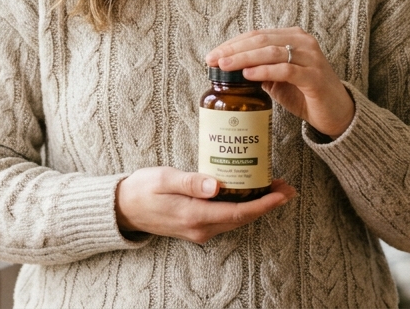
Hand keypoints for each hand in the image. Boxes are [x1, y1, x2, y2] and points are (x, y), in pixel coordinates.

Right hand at [115, 167, 294, 243]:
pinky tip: (248, 193)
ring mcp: (199, 230)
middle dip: (267, 204)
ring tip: (273, 188)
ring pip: (236, 220)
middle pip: (243, 218)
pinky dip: (242, 207)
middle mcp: (200, 228)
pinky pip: (226, 219)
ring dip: (257, 206)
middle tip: (286, 186)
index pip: (238, 212)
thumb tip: (216, 185)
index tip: (283, 193)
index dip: (264, 204)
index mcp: (194, 215)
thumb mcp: (163, 179)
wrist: (123, 209)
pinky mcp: (197, 227)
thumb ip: (190, 182)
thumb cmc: (142, 189)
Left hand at [206, 27, 355, 138]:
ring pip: (271, 52)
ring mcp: (311, 58)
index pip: (257, 35)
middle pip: (261, 40)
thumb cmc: (305, 94)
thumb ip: (258, 70)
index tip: (212, 54)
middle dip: (233, 50)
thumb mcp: (277, 79)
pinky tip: (248, 75)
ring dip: (244, 59)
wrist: (336, 113)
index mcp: (293, 37)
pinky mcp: (314, 76)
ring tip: (225, 66)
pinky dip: (264, 71)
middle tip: (212, 60)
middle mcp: (303, 42)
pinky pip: (285, 70)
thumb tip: (227, 69)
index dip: (232, 43)